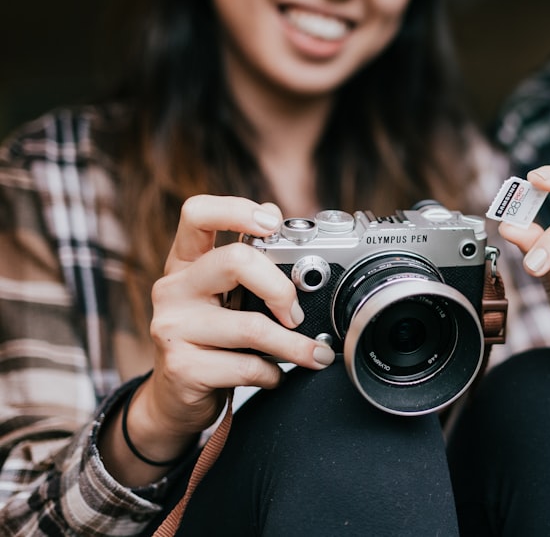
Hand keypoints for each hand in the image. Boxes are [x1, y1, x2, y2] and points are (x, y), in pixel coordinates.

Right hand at [112, 196, 335, 476]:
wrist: (175, 399)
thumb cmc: (211, 341)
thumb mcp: (225, 296)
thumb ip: (249, 263)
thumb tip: (278, 221)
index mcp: (186, 262)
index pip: (197, 214)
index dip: (238, 210)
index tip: (273, 225)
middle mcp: (174, 288)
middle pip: (235, 261)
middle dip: (281, 287)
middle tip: (297, 313)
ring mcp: (173, 328)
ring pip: (251, 326)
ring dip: (294, 345)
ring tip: (314, 354)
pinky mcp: (182, 367)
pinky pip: (247, 366)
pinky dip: (273, 374)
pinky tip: (273, 375)